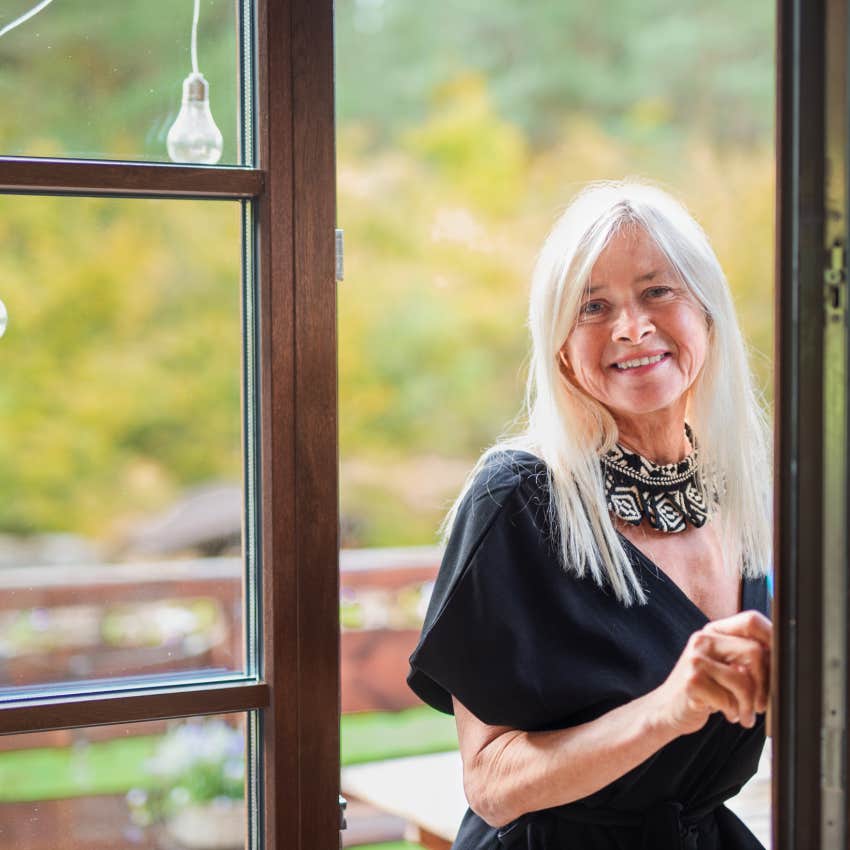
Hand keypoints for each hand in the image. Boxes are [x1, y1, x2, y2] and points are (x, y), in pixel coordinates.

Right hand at [651, 610, 771, 736]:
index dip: (773, 639)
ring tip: (743, 713)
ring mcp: (695, 659)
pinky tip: (726, 713)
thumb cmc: (705, 689)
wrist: (668, 709)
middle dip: (765, 685)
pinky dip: (733, 712)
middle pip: (755, 652)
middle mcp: (703, 639)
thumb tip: (786, 659)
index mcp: (715, 631)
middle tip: (760, 704)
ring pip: (744, 678)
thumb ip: (748, 656)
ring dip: (749, 704)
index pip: (752, 620)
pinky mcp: (692, 681)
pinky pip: (729, 698)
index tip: (780, 666)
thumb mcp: (725, 666)